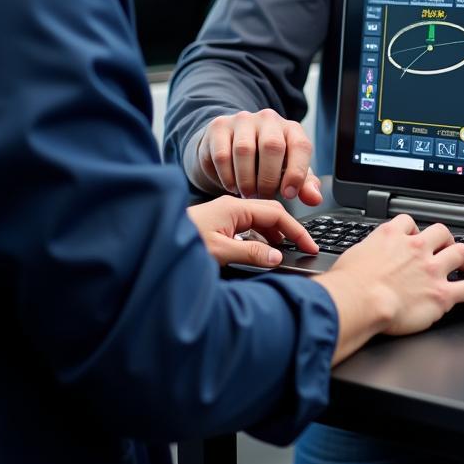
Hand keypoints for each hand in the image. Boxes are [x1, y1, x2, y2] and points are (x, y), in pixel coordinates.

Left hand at [186, 195, 318, 267]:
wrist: (153, 241)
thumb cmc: (180, 242)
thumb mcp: (219, 252)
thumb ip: (250, 253)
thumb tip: (277, 257)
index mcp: (234, 207)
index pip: (276, 213)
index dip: (296, 230)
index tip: (309, 245)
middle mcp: (231, 207)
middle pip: (270, 214)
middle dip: (289, 231)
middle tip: (303, 249)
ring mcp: (225, 215)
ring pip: (259, 221)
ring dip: (274, 236)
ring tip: (285, 253)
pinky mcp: (219, 224)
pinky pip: (248, 228)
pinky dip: (260, 239)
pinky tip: (262, 251)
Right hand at [196, 109, 322, 204]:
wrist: (232, 146)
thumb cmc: (266, 163)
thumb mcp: (288, 173)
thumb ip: (304, 185)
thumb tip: (314, 198)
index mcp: (291, 130)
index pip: (301, 146)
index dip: (297, 173)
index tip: (289, 195)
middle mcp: (268, 119)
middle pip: (272, 146)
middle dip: (268, 179)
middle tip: (262, 196)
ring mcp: (242, 120)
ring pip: (244, 150)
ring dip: (246, 179)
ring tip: (247, 193)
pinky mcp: (219, 127)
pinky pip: (222, 154)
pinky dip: (227, 176)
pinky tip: (231, 185)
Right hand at [315, 215, 463, 361]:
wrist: (358, 300)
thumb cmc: (348, 283)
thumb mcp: (352, 256)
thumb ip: (365, 253)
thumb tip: (363, 259)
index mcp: (392, 236)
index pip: (409, 222)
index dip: (413, 230)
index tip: (413, 237)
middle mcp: (415, 248)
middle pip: (441, 231)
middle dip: (445, 239)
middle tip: (444, 249)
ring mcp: (432, 269)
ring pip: (459, 252)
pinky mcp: (442, 294)